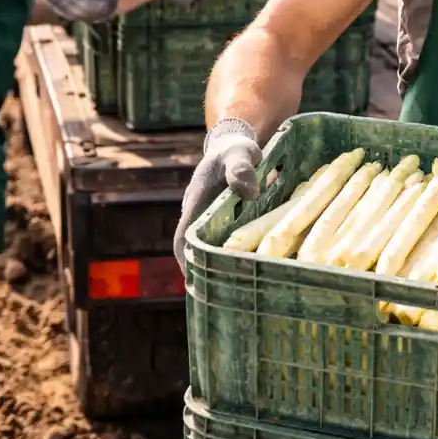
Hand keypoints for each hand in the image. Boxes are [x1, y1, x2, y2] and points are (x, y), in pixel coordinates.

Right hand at [173, 119, 261, 273]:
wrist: (234, 145)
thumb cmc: (235, 150)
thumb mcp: (239, 153)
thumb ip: (241, 168)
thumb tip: (248, 192)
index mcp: (196, 202)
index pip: (182, 237)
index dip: (184, 259)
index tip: (193, 279)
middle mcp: (200, 214)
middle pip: (196, 249)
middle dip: (206, 269)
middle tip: (225, 293)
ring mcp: (211, 219)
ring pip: (213, 247)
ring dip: (223, 264)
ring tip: (242, 286)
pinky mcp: (226, 221)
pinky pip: (228, 242)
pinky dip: (237, 254)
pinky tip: (255, 266)